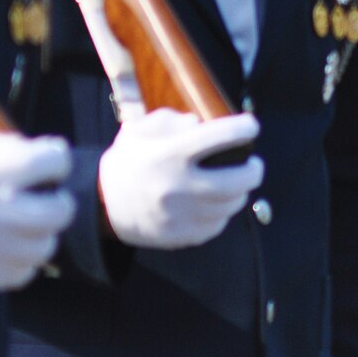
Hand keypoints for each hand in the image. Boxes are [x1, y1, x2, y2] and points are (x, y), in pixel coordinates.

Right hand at [0, 128, 72, 299]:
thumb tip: (32, 148)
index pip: (37, 164)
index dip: (56, 158)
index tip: (53, 158)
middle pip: (56, 211)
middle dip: (60, 198)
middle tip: (49, 194)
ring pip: (46, 244)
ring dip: (45, 229)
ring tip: (29, 219)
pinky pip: (27, 271)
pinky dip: (27, 256)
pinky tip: (11, 243)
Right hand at [98, 110, 262, 249]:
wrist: (103, 206)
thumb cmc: (128, 162)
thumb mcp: (140, 130)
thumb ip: (173, 120)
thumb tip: (204, 124)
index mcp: (171, 155)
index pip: (222, 136)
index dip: (244, 128)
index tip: (250, 125)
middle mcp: (181, 186)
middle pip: (240, 179)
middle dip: (254, 168)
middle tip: (252, 162)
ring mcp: (185, 216)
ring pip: (233, 203)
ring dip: (240, 191)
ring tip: (233, 182)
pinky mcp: (186, 236)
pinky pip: (219, 223)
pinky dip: (222, 211)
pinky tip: (214, 202)